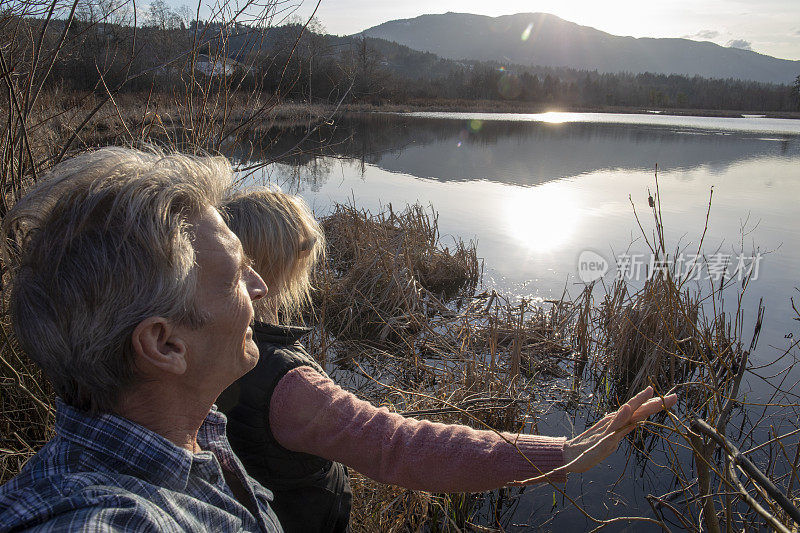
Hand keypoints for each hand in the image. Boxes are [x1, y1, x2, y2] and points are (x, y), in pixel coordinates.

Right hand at [562, 386, 676, 473]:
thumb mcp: (613, 437)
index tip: (672, 398)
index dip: (655, 403)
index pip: (640, 409)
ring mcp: (609, 428)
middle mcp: (615, 420)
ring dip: (640, 403)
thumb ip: (624, 428)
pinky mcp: (604, 438)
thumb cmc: (591, 447)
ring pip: (628, 414)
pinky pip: (613, 426)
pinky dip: (621, 416)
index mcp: (618, 420)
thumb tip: (639, 420)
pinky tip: (628, 408)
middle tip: (675, 396)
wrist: (570, 455)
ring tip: (651, 393)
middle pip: (638, 409)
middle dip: (655, 402)